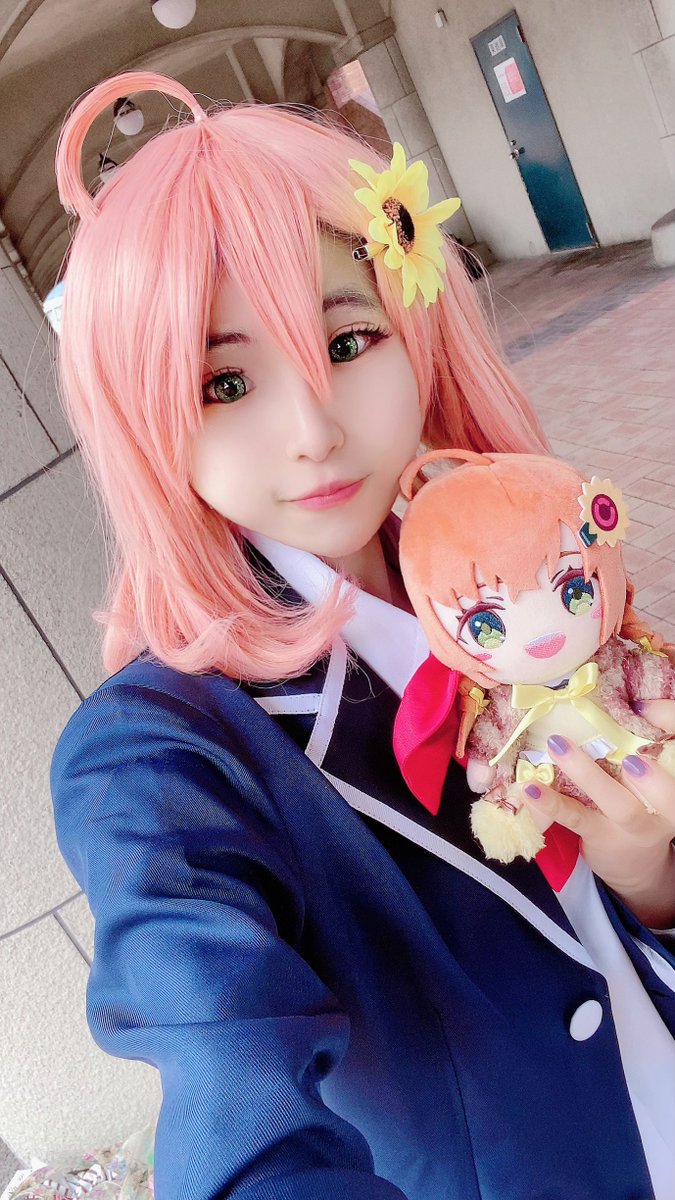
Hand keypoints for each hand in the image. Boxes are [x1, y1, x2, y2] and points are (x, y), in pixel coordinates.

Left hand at [520, 699, 674, 927]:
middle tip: (630, 755)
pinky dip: (551, 803)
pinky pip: (576, 818)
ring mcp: (635, 826)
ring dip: (588, 775)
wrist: (637, 864)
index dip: (670, 726)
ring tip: (558, 746)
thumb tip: (631, 700)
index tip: (643, 707)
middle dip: (651, 775)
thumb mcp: (653, 777)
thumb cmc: (644, 803)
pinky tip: (530, 788)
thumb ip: (645, 745)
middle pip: (666, 793)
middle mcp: (665, 808)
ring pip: (619, 805)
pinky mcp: (602, 836)